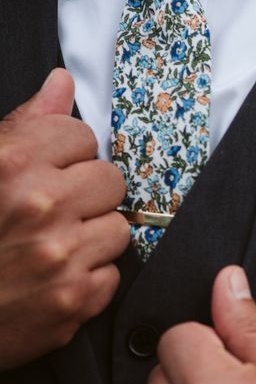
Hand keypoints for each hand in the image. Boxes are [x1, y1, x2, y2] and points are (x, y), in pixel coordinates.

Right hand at [0, 69, 129, 370]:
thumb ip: (24, 125)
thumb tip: (63, 82)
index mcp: (10, 163)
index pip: (81, 135)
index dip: (64, 155)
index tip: (45, 172)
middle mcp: (39, 205)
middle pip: (110, 179)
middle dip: (86, 194)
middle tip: (53, 212)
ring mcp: (60, 256)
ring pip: (117, 228)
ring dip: (91, 238)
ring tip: (52, 247)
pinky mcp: (74, 301)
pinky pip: (111, 275)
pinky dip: (87, 280)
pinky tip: (53, 279)